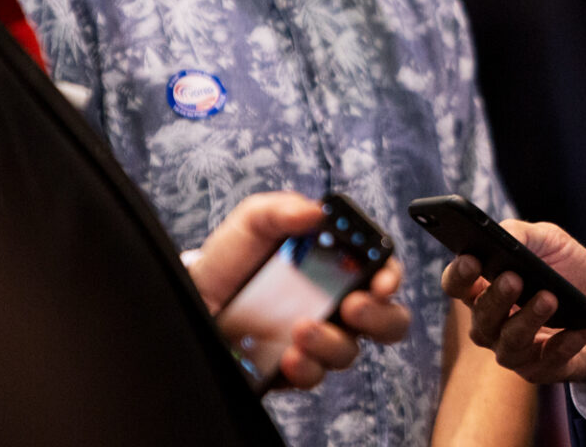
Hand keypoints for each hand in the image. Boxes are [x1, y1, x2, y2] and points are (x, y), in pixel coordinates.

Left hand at [185, 192, 411, 390]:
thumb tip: (316, 211)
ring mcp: (317, 339)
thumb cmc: (232, 255)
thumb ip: (283, 209)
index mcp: (339, 268)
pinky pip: (312, 376)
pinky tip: (287, 357)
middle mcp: (337, 306)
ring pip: (348, 352)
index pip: (382, 273)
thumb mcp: (254, 220)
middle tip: (353, 306)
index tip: (381, 281)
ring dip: (331, 342)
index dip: (391, 277)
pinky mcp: (293, 367)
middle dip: (380, 317)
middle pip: (387, 321)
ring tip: (300, 328)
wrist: (194, 294)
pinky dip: (305, 368)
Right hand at [439, 220, 585, 387]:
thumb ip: (521, 234)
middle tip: (514, 278)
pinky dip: (575, 336)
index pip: (456, 285)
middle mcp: (493, 325)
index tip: (472, 260)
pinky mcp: (545, 369)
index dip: (459, 275)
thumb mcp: (548, 241)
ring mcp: (517, 351)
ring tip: (550, 298)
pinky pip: (554, 358)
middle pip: (481, 319)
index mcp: (485, 289)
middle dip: (496, 298)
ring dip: (529, 320)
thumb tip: (502, 235)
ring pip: (511, 344)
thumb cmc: (569, 270)